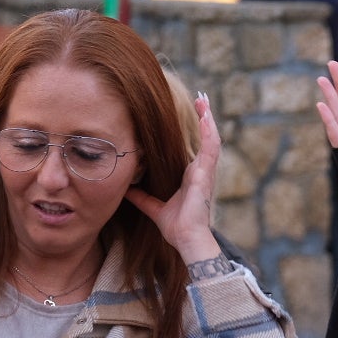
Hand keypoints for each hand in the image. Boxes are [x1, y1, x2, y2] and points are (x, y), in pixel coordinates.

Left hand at [126, 92, 222, 263]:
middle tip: (200, 98)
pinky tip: (206, 115)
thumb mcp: (154, 207)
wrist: (187, 238)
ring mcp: (205, 171)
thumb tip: (125, 190)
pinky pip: (211, 146)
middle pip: (206, 138)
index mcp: (191, 177)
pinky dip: (209, 130)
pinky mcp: (206, 172)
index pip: (196, 148)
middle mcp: (201, 171)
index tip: (192, 115)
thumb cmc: (176, 227)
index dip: (196, 131)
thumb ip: (141, 198)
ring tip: (203, 99)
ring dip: (208, 118)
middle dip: (205, 118)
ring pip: (211, 138)